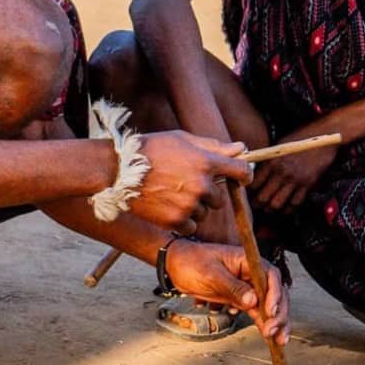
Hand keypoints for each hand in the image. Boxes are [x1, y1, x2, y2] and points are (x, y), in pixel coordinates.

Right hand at [131, 131, 253, 234]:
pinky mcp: (176, 221)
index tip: (240, 177)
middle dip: (208, 192)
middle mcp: (201, 185)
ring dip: (194, 207)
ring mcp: (189, 204)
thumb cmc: (151, 149)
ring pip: (204, 212)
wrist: (119, 171)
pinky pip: (191, 226)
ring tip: (171, 193)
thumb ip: (214, 146)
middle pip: (220, 198)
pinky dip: (183, 220)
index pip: (242, 171)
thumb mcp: (182, 139)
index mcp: (206, 162)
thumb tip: (241, 148)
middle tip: (186, 183)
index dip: (244, 174)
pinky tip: (167, 206)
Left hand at [165, 238, 289, 344]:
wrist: (176, 264)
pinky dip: (265, 323)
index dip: (275, 293)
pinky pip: (258, 311)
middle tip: (272, 331)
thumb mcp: (210, 274)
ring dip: (276, 322)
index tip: (270, 311)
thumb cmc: (191, 262)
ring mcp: (247, 286)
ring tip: (279, 341)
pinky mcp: (240, 298)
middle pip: (275, 292)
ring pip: (269, 304)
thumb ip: (232, 287)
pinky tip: (270, 337)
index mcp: (246, 260)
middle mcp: (251, 273)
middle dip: (278, 313)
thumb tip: (253, 301)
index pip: (270, 275)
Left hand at [252, 128, 337, 211]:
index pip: (254, 183)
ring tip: (268, 209)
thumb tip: (253, 171)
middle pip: (263, 197)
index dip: (248, 192)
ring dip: (271, 209)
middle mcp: (281, 172)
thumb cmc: (299, 138)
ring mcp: (294, 179)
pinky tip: (285, 208)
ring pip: (277, 204)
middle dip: (257, 204)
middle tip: (256, 206)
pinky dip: (288, 209)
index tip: (248, 194)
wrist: (323, 136)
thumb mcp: (278, 145)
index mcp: (271, 160)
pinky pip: (294, 203)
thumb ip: (267, 160)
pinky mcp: (307, 184)